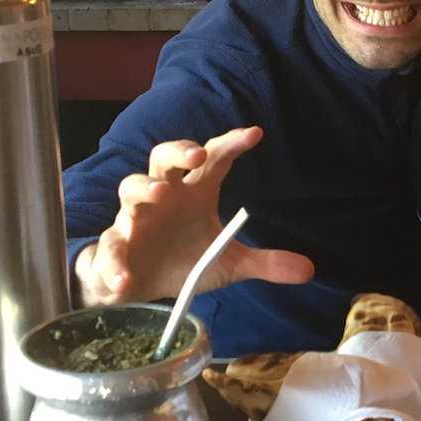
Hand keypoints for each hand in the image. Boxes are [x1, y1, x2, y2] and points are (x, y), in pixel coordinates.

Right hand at [74, 126, 313, 306]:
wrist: (140, 287)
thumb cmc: (182, 261)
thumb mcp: (227, 263)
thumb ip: (264, 263)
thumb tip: (309, 270)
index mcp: (194, 194)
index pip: (213, 160)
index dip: (230, 144)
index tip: (255, 133)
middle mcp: (163, 197)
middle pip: (164, 159)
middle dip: (179, 152)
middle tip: (199, 156)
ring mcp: (134, 219)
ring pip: (129, 189)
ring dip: (143, 188)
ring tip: (160, 195)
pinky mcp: (114, 247)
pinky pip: (111, 248)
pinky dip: (116, 262)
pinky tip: (127, 277)